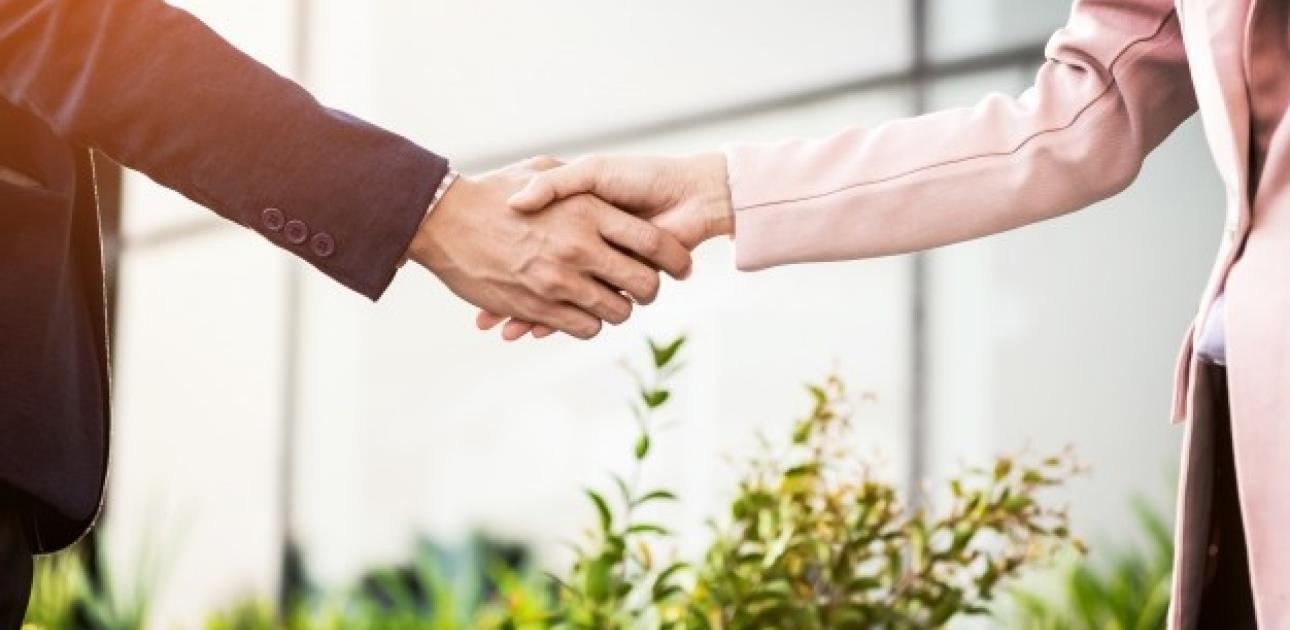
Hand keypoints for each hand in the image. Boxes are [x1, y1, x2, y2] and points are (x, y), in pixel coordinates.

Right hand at [408, 158, 692, 338]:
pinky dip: (589, 324)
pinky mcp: (539, 305)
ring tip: (611, 300)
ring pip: (617, 311)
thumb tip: (607, 194)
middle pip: (644, 284)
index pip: (653, 242)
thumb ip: (578, 181)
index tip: (677, 265)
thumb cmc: (492, 190)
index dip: (674, 257)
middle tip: (643, 287)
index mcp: (588, 210)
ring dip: (618, 309)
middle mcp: (579, 246)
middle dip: (650, 289)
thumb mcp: (540, 167)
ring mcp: (560, 279)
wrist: (443, 218)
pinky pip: (585, 328)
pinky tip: (582, 312)